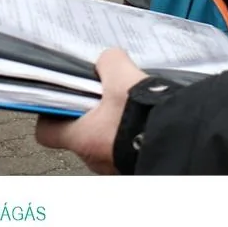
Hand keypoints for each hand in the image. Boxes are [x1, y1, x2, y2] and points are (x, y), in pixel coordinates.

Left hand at [36, 49, 146, 173]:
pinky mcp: (133, 166)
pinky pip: (124, 149)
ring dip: (112, 125)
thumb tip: (108, 60)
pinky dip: (131, 134)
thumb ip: (108, 62)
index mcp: (81, 138)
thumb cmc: (145, 116)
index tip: (63, 97)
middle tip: (103, 94)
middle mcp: (93, 158)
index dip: (51, 113)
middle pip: (79, 133)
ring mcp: (113, 166)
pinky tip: (144, 117)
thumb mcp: (122, 76)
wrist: (180, 140)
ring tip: (128, 104)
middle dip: (91, 113)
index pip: (47, 132)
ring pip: (103, 141)